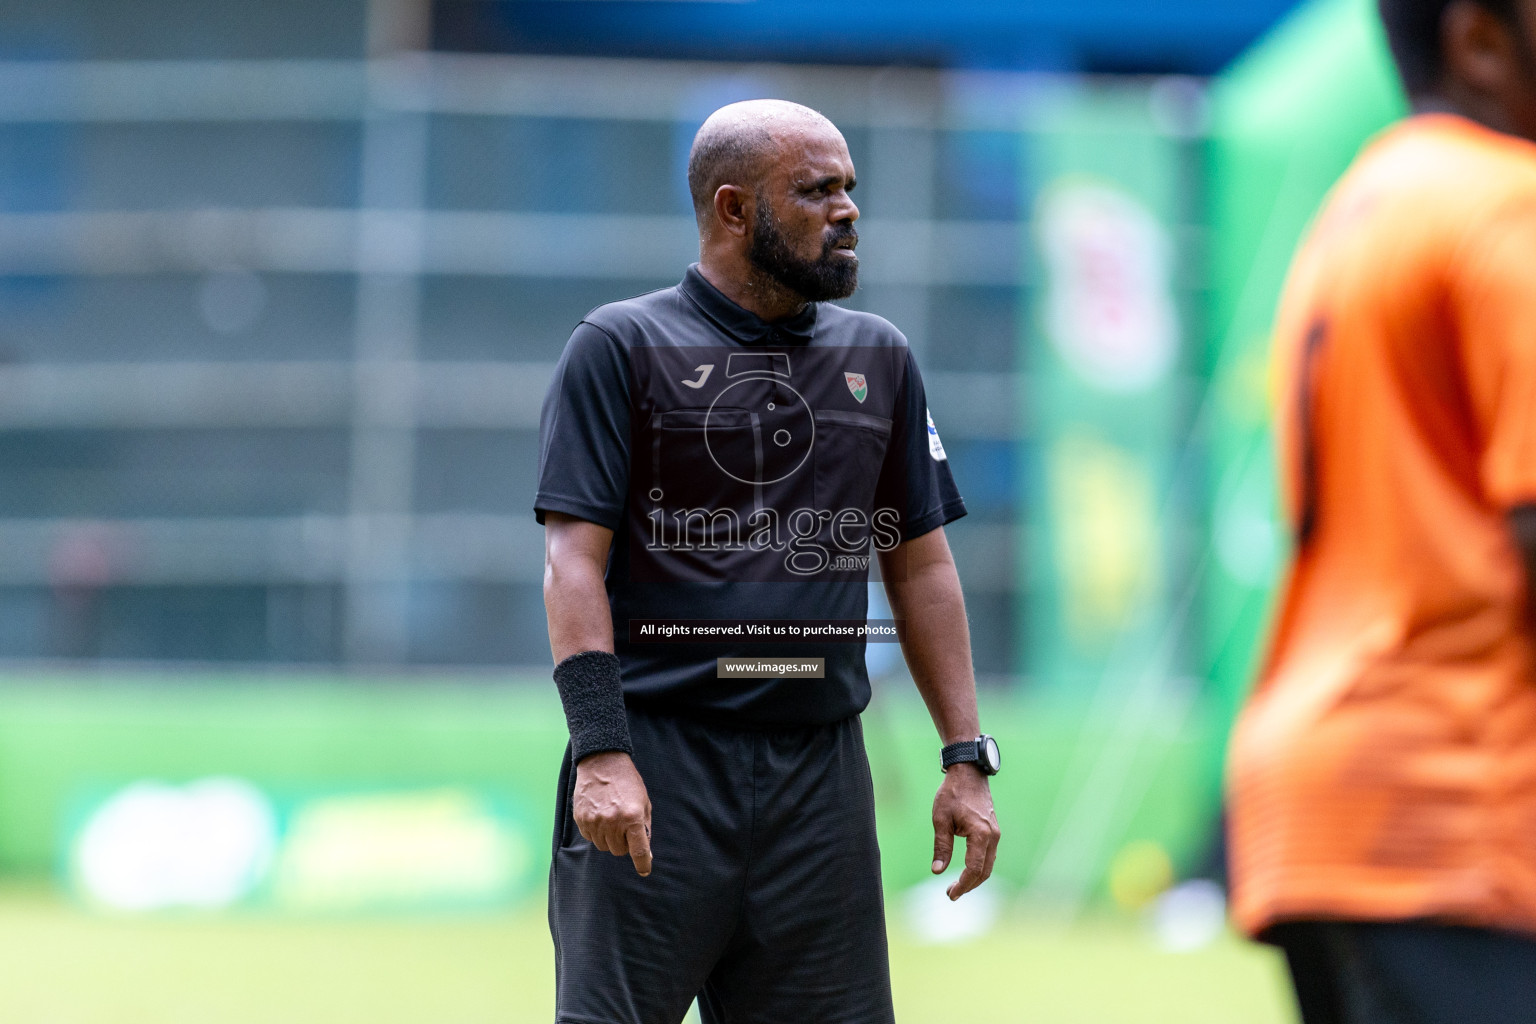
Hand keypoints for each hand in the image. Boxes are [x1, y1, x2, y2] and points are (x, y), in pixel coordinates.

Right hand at [573, 751, 653, 875]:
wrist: (602, 762)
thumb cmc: (627, 782)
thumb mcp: (643, 802)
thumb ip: (645, 828)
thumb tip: (646, 854)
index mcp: (632, 817)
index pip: (638, 850)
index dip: (643, 863)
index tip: (645, 871)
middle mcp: (612, 822)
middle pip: (619, 851)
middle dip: (624, 843)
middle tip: (624, 825)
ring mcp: (595, 821)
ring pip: (604, 846)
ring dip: (609, 838)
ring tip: (611, 817)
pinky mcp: (581, 819)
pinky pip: (590, 837)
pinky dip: (596, 832)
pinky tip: (599, 814)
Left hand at [931, 763, 999, 899]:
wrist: (968, 773)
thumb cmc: (952, 793)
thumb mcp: (941, 819)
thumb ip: (941, 846)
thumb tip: (937, 870)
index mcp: (980, 834)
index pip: (974, 868)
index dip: (963, 885)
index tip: (950, 894)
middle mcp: (992, 836)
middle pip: (984, 871)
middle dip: (969, 885)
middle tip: (951, 894)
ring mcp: (995, 833)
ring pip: (988, 864)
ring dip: (974, 878)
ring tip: (957, 885)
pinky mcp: (993, 831)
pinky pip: (989, 855)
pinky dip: (979, 867)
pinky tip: (967, 871)